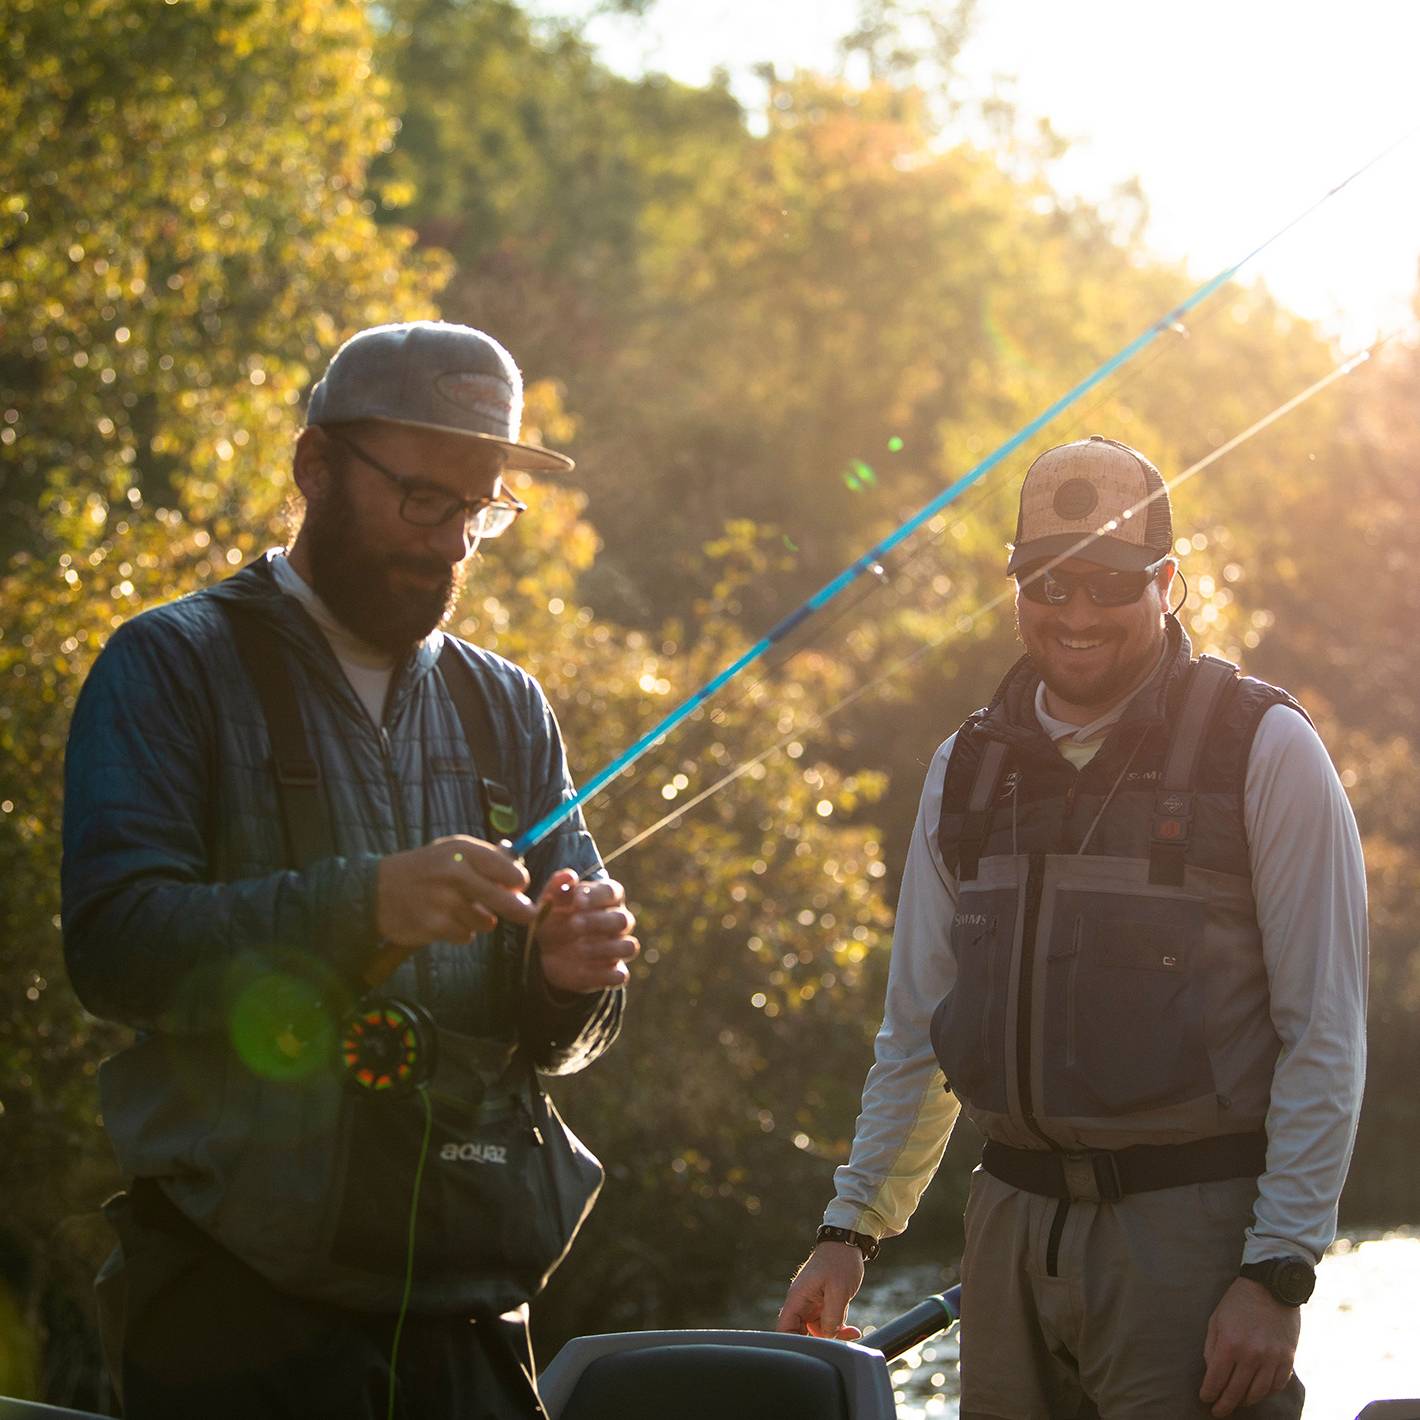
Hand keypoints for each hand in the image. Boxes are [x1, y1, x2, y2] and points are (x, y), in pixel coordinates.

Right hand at [376, 835, 533, 948]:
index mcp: (463, 851)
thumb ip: (486, 859)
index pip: (509, 870)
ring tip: (458, 908)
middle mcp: (455, 874)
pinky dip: (460, 931)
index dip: (518, 881)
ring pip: (486, 922)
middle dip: (521, 910)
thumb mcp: (452, 851)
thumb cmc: (424, 869)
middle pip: (506, 900)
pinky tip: (443, 919)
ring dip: (480, 920)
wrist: (376, 890)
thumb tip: (520, 875)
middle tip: (530, 914)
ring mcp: (444, 902)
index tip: (518, 886)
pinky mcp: (434, 926)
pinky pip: (466, 936)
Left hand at [534, 872, 638, 993]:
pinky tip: (583, 968)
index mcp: (604, 899)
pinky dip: (605, 974)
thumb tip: (569, 875)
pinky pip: (620, 975)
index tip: (576, 900)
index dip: (597, 895)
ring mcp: (616, 948)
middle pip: (623, 920)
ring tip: (579, 948)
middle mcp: (616, 922)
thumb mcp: (547, 903)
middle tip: (573, 925)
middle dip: (598, 922)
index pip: (613, 891)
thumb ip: (556, 887)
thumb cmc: (551, 920)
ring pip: (629, 947)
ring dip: (604, 948)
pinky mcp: (612, 972)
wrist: (543, 954)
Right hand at [776, 1243, 864, 1339]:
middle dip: (818, 1342)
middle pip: (800, 1333)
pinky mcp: (823, 1303)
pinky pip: (827, 1323)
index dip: (792, 1344)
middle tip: (837, 1343)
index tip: (811, 1352)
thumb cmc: (840, 1261)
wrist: (848, 1243)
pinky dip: (838, 1328)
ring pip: (816, 1331)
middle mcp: (801, 1302)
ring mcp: (812, 1303)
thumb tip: (827, 1336)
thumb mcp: (839, 1291)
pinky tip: (852, 1329)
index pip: (784, 1328)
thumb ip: (831, 1317)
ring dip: (833, 1335)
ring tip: (852, 1332)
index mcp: (798, 1297)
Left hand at [1199, 1278, 1300, 1416]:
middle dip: (1224, 1405)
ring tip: (1237, 1403)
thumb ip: (1212, 1348)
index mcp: (1230, 1344)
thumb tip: (1211, 1372)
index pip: (1216, 1379)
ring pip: (1257, 1393)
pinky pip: (1276, 1385)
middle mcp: (1252, 1355)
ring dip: (1245, 1402)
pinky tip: (1256, 1393)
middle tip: (1218, 1411)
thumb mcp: (1216, 1320)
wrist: (1270, 1287)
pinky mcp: (1287, 1359)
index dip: (1209, 1393)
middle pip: (1236, 1392)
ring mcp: (1272, 1359)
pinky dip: (1265, 1393)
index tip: (1205, 1399)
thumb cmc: (1237, 1303)